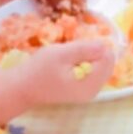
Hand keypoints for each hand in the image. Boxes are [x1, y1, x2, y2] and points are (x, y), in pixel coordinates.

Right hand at [0, 37, 116, 125]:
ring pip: (100, 66)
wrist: (23, 88)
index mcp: (91, 84)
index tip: (80, 41)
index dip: (98, 45)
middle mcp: (94, 91)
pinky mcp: (83, 90)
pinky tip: (70, 61)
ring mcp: (89, 92)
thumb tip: (106, 44)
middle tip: (73, 47)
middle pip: (107, 63)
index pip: (108, 58)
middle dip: (94, 51)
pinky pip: (92, 71)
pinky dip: (85, 62)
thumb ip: (85, 49)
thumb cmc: (39, 70)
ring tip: (69, 54)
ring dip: (89, 56)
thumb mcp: (61, 54)